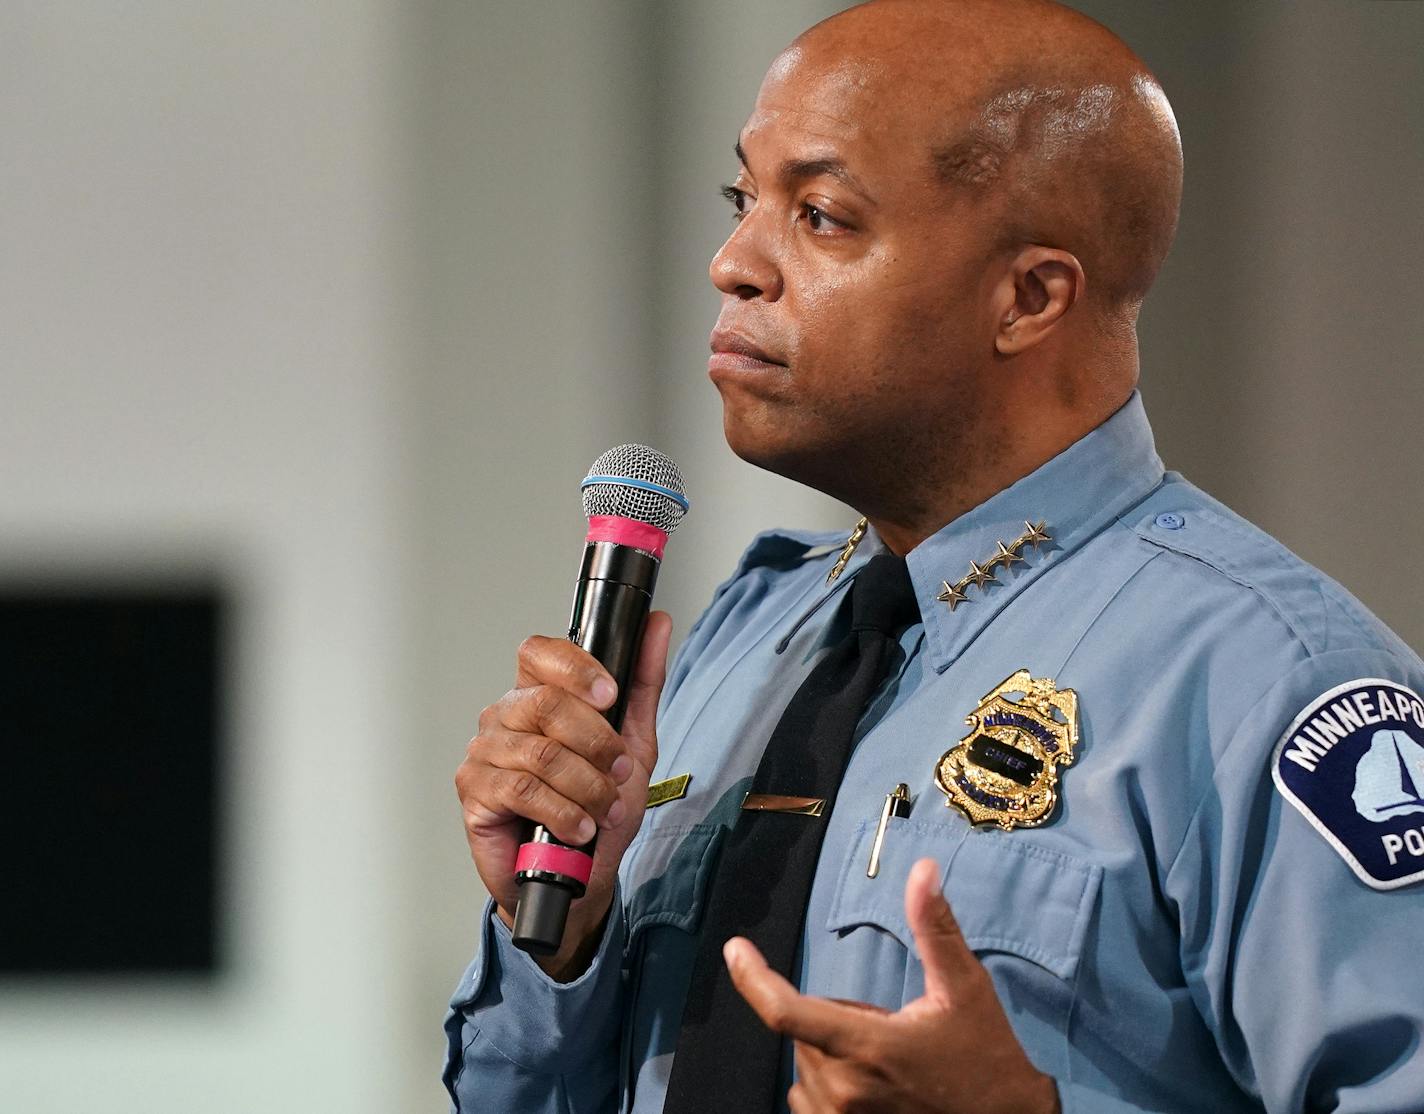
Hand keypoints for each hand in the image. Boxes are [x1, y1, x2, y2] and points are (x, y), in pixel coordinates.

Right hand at [454, 612, 671, 978]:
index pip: (540, 653)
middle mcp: (506, 715)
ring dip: (587, 787)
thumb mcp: (634, 742)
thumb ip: (642, 682)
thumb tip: (657, 625)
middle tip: (619, 771)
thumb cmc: (598, 809)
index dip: (576, 669)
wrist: (579, 877)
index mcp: (539, 693)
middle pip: (547, 703)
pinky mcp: (475, 791)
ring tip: (604, 809)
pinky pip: (520, 790)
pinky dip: (561, 811)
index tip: (610, 695)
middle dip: (597, 743)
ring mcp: (486, 752)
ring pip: (541, 753)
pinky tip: (577, 827)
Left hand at [725, 858, 1059, 1113]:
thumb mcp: (964, 989)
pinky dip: (831, 1087)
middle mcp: (844, 1089)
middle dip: (837, 1019)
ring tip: (890, 1065)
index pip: (785, 1011)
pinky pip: (811, 1104)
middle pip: (806, 1033)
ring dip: (834, 1055)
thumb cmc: (986, 1061)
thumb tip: (923, 870)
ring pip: (808, 1070)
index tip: (735, 949)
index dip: (752, 978)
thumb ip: (935, 928)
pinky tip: (876, 1088)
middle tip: (891, 1028)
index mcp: (866, 1046)